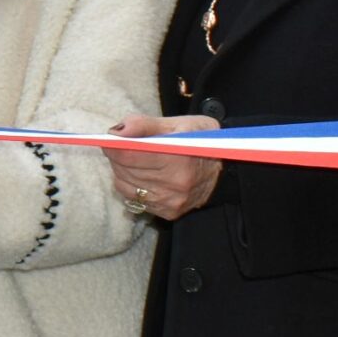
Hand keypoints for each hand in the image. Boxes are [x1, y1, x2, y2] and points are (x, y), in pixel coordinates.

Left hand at [103, 114, 223, 220]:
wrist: (226, 172)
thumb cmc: (201, 141)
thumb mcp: (181, 123)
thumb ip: (146, 124)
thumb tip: (118, 130)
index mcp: (179, 157)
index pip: (130, 155)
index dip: (115, 145)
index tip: (111, 138)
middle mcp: (175, 183)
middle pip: (125, 169)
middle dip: (117, 155)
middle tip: (123, 145)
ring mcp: (171, 201)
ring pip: (125, 184)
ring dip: (122, 170)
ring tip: (133, 158)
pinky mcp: (167, 212)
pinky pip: (133, 198)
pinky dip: (130, 184)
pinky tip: (140, 174)